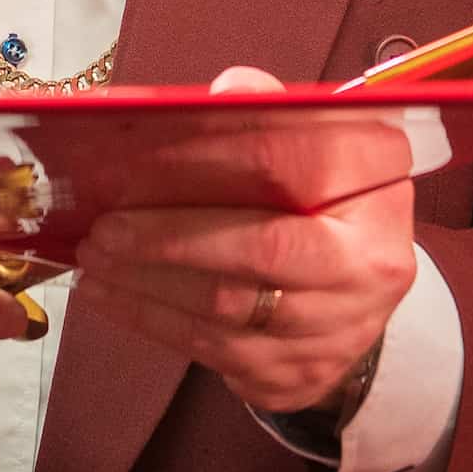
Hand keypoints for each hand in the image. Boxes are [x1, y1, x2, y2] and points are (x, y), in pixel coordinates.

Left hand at [72, 64, 416, 415]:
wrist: (356, 296)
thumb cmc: (319, 205)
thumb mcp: (314, 145)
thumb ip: (270, 114)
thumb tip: (224, 93)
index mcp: (377, 187)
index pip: (290, 163)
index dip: (210, 160)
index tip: (141, 160)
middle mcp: (371, 266)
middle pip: (258, 250)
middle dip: (165, 238)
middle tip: (103, 229)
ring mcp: (339, 332)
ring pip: (226, 311)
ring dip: (146, 286)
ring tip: (94, 261)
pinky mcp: (300, 378)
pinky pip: (215, 353)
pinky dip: (155, 323)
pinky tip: (116, 297)